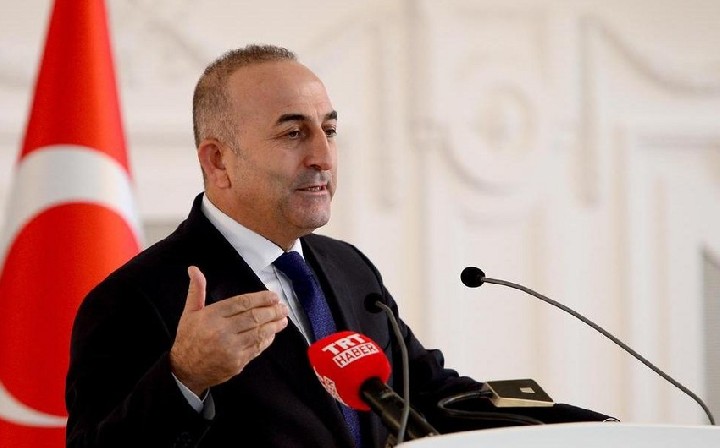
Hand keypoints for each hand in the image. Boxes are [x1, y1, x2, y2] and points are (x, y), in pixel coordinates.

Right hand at [170, 266, 288, 395]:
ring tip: (283, 319)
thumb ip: (196, 290)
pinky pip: (257, 348)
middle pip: (254, 317)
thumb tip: (194, 269)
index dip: (261, 298)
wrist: (185, 370)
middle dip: (272, 311)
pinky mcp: (238, 362)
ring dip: (274, 325)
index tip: (273, 296)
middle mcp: (223, 331)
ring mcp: (231, 348)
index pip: (242, 303)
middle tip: (283, 307)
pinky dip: (267, 340)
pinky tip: (273, 333)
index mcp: (212, 316)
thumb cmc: (189, 338)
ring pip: (259, 333)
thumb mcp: (189, 312)